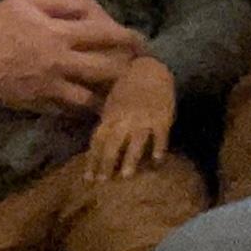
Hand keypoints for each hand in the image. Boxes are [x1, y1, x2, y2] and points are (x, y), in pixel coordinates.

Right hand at [0, 0, 143, 113]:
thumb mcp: (24, 2)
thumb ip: (56, 1)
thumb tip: (81, 5)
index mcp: (58, 34)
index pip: (101, 34)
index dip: (124, 35)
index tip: (141, 39)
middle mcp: (58, 62)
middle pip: (100, 68)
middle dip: (123, 69)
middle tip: (138, 70)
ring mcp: (47, 86)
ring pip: (85, 96)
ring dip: (103, 96)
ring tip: (119, 96)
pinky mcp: (35, 103)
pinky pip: (63, 109)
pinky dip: (78, 110)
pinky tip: (89, 109)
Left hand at [86, 56, 176, 180]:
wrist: (152, 68)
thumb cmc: (129, 86)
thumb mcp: (112, 101)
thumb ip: (106, 121)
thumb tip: (96, 143)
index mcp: (111, 115)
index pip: (98, 141)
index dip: (92, 160)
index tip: (88, 179)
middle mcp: (125, 119)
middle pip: (113, 143)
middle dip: (107, 163)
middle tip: (103, 182)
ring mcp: (144, 118)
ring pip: (135, 141)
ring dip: (130, 159)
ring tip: (126, 176)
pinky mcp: (162, 117)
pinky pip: (160, 134)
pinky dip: (158, 147)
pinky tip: (156, 161)